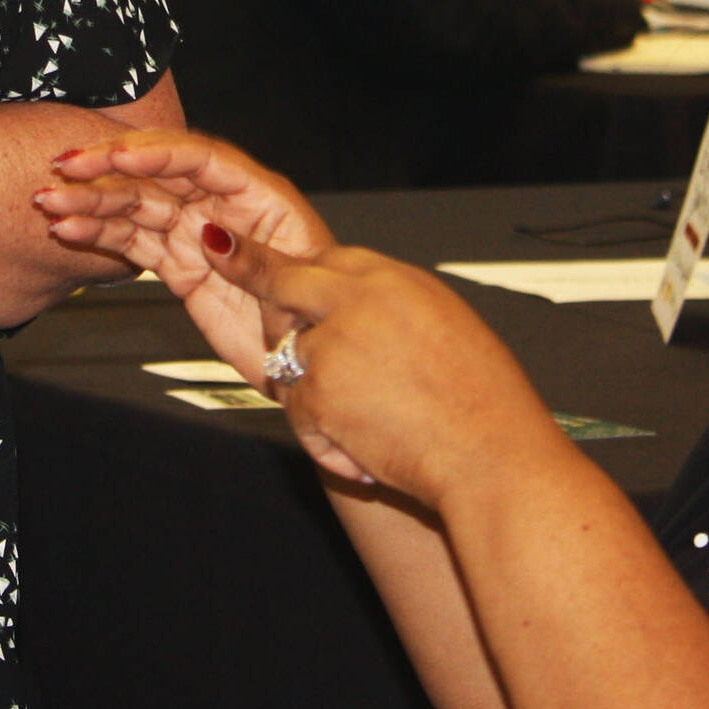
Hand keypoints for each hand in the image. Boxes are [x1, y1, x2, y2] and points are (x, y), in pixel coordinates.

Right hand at [34, 131, 335, 385]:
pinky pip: (133, 241)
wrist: (310, 363)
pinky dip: (99, 235)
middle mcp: (222, 205)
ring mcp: (196, 233)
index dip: (159, 152)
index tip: (118, 155)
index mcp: (260, 196)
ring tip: (49, 202)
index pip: (202, 159)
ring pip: (136, 206)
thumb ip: (254, 258)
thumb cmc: (322, 317)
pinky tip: (68, 229)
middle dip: (108, 169)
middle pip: (157, 174)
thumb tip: (211, 235)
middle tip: (64, 168)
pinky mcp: (178, 264)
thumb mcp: (299, 286)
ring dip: (91, 202)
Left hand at [201, 228, 567, 511]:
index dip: (297, 267)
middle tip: (217, 250)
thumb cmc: (484, 402)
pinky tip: (366, 451)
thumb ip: (389, 305)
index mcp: (393, 279)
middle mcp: (356, 301)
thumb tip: (351, 300)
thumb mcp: (444, 324)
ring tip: (371, 421)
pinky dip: (325, 438)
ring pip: (289, 358)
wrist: (492, 457)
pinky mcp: (316, 392)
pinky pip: (299, 413)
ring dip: (313, 391)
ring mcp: (331, 345)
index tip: (263, 252)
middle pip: (284, 280)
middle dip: (247, 267)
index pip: (327, 258)